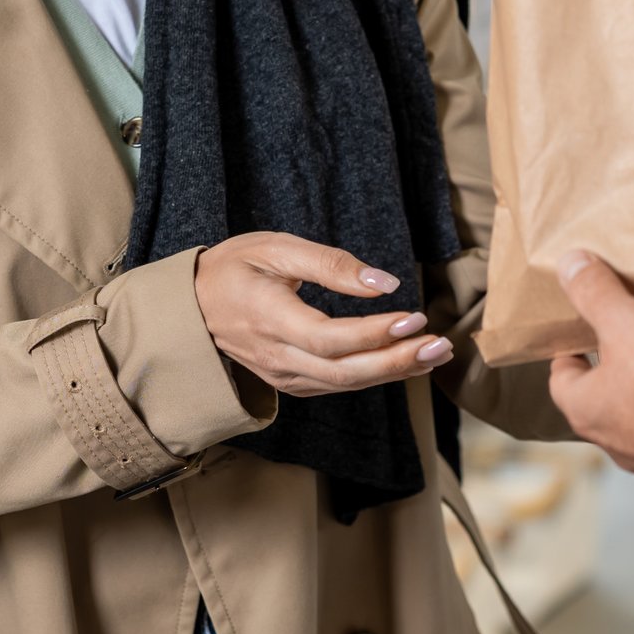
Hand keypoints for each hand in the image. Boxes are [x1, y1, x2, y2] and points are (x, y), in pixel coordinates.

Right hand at [193, 233, 452, 397]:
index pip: (328, 338)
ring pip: (344, 384)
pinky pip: (336, 385)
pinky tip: (404, 361)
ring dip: (393, 372)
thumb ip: (329, 264)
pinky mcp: (290, 381)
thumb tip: (383, 282)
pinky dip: (374, 376)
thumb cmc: (235, 267)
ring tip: (435, 352)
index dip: (373, 333)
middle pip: (343, 372)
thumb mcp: (276, 248)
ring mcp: (282, 375)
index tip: (414, 316)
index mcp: (268, 319)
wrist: (193, 305)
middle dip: (396, 362)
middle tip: (440, 344)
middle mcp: (275, 356)